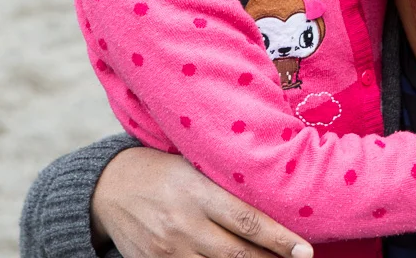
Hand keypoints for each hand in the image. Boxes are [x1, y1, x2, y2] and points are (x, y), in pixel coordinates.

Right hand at [91, 147, 312, 257]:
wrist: (110, 187)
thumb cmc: (163, 170)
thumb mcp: (194, 166)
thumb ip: (225, 184)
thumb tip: (270, 192)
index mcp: (199, 193)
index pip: (248, 221)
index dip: (279, 240)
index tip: (305, 251)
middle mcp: (186, 225)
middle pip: (237, 255)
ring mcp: (169, 251)